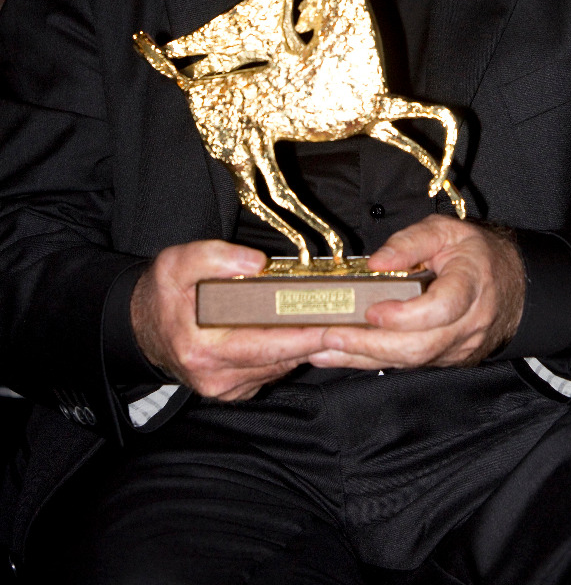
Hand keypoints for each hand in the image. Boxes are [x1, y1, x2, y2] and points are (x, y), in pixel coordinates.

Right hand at [130, 240, 328, 400]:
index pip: (268, 345)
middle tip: (351, 317)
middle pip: (282, 358)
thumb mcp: (176, 263)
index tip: (336, 322)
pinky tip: (308, 329)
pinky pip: (274, 369)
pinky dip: (292, 350)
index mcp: (204, 351)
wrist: (143, 326)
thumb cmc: (163, 294)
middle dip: (318, 338)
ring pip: (282, 365)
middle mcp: (218, 378)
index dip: (305, 334)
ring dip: (309, 344)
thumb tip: (255, 262)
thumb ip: (213, 257)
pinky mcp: (236, 388)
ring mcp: (228, 388)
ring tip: (337, 318)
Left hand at [308, 216, 524, 371]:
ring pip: (410, 361)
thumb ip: (410, 242)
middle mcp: (468, 323)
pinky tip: (341, 355)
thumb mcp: (445, 231)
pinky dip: (372, 361)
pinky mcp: (445, 358)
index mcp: (471, 284)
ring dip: (363, 358)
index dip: (405, 315)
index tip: (372, 310)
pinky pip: (408, 364)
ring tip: (323, 349)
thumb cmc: (474, 254)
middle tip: (330, 336)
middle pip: (420, 346)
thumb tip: (377, 263)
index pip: (441, 309)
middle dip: (370, 345)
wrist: (510, 284)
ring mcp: (457, 347)